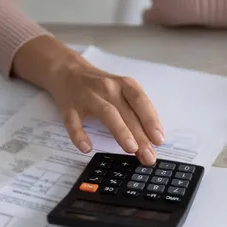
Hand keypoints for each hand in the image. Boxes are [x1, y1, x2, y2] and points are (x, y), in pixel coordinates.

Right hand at [46, 56, 164, 165]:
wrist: (66, 70)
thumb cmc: (100, 86)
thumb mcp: (121, 92)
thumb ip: (134, 113)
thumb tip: (151, 141)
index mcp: (124, 85)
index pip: (141, 102)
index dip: (151, 121)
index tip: (159, 140)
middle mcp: (107, 88)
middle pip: (127, 112)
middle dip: (140, 136)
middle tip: (149, 156)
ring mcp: (87, 97)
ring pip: (107, 113)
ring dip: (121, 131)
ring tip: (131, 149)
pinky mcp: (69, 107)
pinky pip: (73, 122)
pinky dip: (79, 136)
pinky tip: (87, 148)